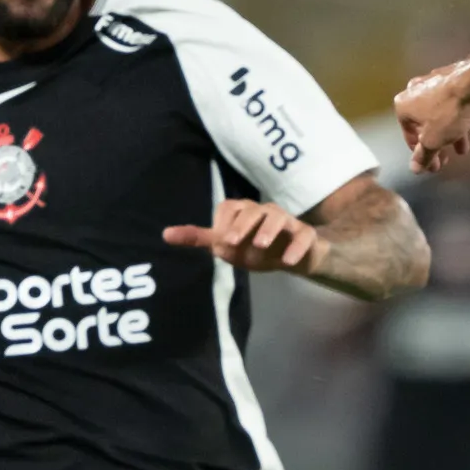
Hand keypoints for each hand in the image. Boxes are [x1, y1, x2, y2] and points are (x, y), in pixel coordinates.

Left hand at [163, 198, 323, 276]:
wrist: (293, 257)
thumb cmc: (255, 247)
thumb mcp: (226, 245)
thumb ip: (199, 239)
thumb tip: (165, 234)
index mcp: (244, 211)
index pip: (230, 208)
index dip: (224, 222)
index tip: (220, 238)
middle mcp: (264, 211)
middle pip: (254, 210)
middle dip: (242, 225)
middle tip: (231, 242)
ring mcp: (286, 222)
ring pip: (278, 216)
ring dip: (268, 230)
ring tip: (260, 245)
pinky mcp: (304, 235)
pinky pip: (303, 236)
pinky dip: (296, 248)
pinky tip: (288, 262)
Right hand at [394, 62, 469, 173]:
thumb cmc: (447, 112)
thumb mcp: (433, 140)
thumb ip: (423, 156)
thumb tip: (414, 169)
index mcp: (404, 105)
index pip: (410, 135)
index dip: (422, 155)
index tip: (433, 166)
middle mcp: (416, 91)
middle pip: (428, 124)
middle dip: (440, 144)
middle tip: (447, 158)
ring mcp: (436, 83)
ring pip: (445, 114)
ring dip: (455, 134)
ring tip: (464, 149)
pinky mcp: (457, 80)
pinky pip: (460, 103)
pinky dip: (469, 118)